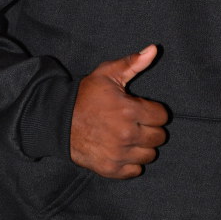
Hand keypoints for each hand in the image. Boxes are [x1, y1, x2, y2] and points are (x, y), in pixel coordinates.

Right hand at [70, 45, 167, 178]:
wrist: (58, 120)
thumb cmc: (86, 95)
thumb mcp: (107, 74)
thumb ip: (133, 63)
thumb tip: (154, 49)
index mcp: (129, 110)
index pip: (162, 116)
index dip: (154, 111)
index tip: (141, 109)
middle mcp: (127, 135)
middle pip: (159, 137)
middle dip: (150, 128)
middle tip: (136, 123)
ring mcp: (119, 154)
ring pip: (150, 155)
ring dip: (143, 146)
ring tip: (130, 136)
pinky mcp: (110, 169)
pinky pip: (136, 170)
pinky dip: (132, 162)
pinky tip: (122, 150)